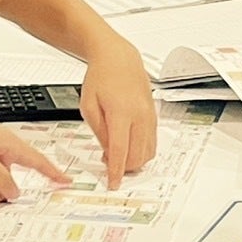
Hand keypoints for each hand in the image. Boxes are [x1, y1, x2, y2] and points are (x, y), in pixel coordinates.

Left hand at [78, 39, 157, 188]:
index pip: (120, 150)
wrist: (118, 59)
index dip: (116, 171)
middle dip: (124, 168)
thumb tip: (108, 152)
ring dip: (133, 161)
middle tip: (107, 164)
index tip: (112, 183)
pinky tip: (127, 148)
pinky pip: (152, 142)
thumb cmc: (100, 78)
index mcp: (121, 113)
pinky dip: (141, 151)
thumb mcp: (88, 105)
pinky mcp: (154, 116)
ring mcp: (150, 116)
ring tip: (114, 155)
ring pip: (148, 152)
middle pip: (137, 156)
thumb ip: (98, 131)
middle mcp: (140, 116)